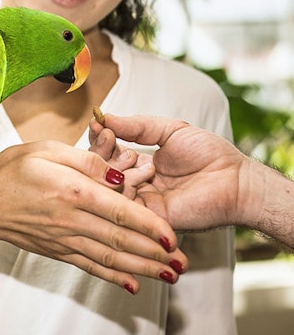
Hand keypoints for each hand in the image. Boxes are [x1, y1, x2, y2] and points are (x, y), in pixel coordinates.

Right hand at [0, 140, 186, 293]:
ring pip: (109, 257)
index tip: (173, 236)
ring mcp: (63, 239)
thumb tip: (118, 177)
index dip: (150, 226)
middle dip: (155, 253)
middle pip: (121, 239)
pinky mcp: (56, 251)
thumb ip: (87, 161)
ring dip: (142, 269)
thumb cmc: (12, 169)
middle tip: (182, 262)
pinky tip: (132, 285)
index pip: (121, 211)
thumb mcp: (49, 149)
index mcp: (72, 191)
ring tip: (168, 276)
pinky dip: (112, 276)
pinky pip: (89, 266)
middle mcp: (70, 220)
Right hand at [88, 112, 244, 230]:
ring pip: (106, 187)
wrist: (236, 181)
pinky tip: (135, 174)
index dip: (100, 139)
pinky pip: (122, 205)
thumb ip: (138, 126)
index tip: (98, 124)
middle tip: (109, 138)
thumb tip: (107, 117)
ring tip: (131, 157)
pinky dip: (122, 186)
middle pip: (100, 171)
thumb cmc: (211, 156)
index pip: (106, 154)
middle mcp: (137, 184)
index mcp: (140, 165)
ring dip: (113, 167)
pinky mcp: (148, 217)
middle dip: (100, 151)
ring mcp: (141, 202)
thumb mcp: (171, 130)